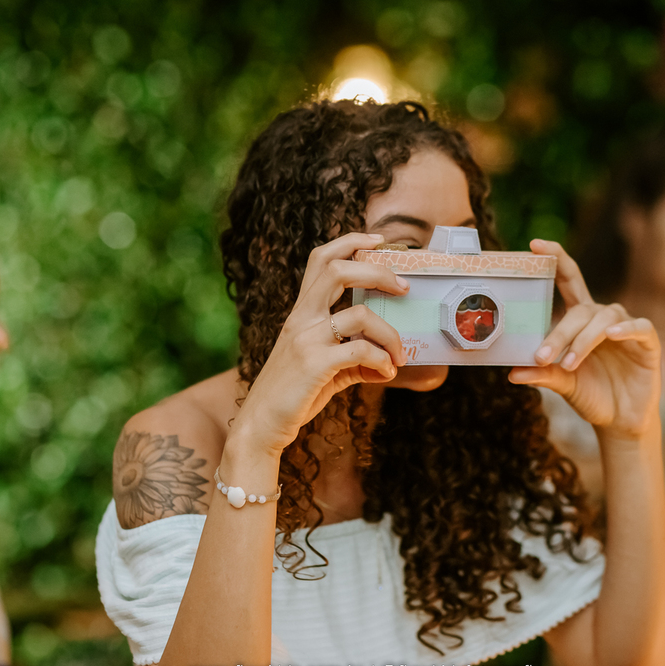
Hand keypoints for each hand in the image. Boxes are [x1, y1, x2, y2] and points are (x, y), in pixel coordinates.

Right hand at [236, 233, 408, 454]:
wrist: (261, 425)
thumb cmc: (292, 395)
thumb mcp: (323, 368)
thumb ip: (352, 358)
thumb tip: (386, 363)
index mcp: (301, 312)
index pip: (320, 259)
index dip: (350, 241)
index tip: (378, 240)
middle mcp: (301, 318)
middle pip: (338, 270)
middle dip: (378, 272)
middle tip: (404, 288)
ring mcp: (306, 339)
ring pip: (360, 314)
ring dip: (390, 334)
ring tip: (399, 355)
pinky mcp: (313, 364)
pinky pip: (360, 352)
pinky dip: (382, 361)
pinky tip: (386, 373)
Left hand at [509, 240, 660, 440]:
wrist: (621, 421)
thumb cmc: (591, 395)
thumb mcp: (563, 384)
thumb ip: (543, 375)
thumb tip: (512, 374)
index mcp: (580, 319)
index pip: (567, 279)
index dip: (554, 259)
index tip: (534, 245)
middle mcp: (602, 317)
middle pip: (580, 310)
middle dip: (559, 332)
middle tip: (541, 356)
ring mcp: (626, 328)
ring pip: (604, 320)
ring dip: (583, 341)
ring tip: (570, 365)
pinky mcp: (648, 342)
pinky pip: (638, 327)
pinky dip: (625, 329)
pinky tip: (611, 336)